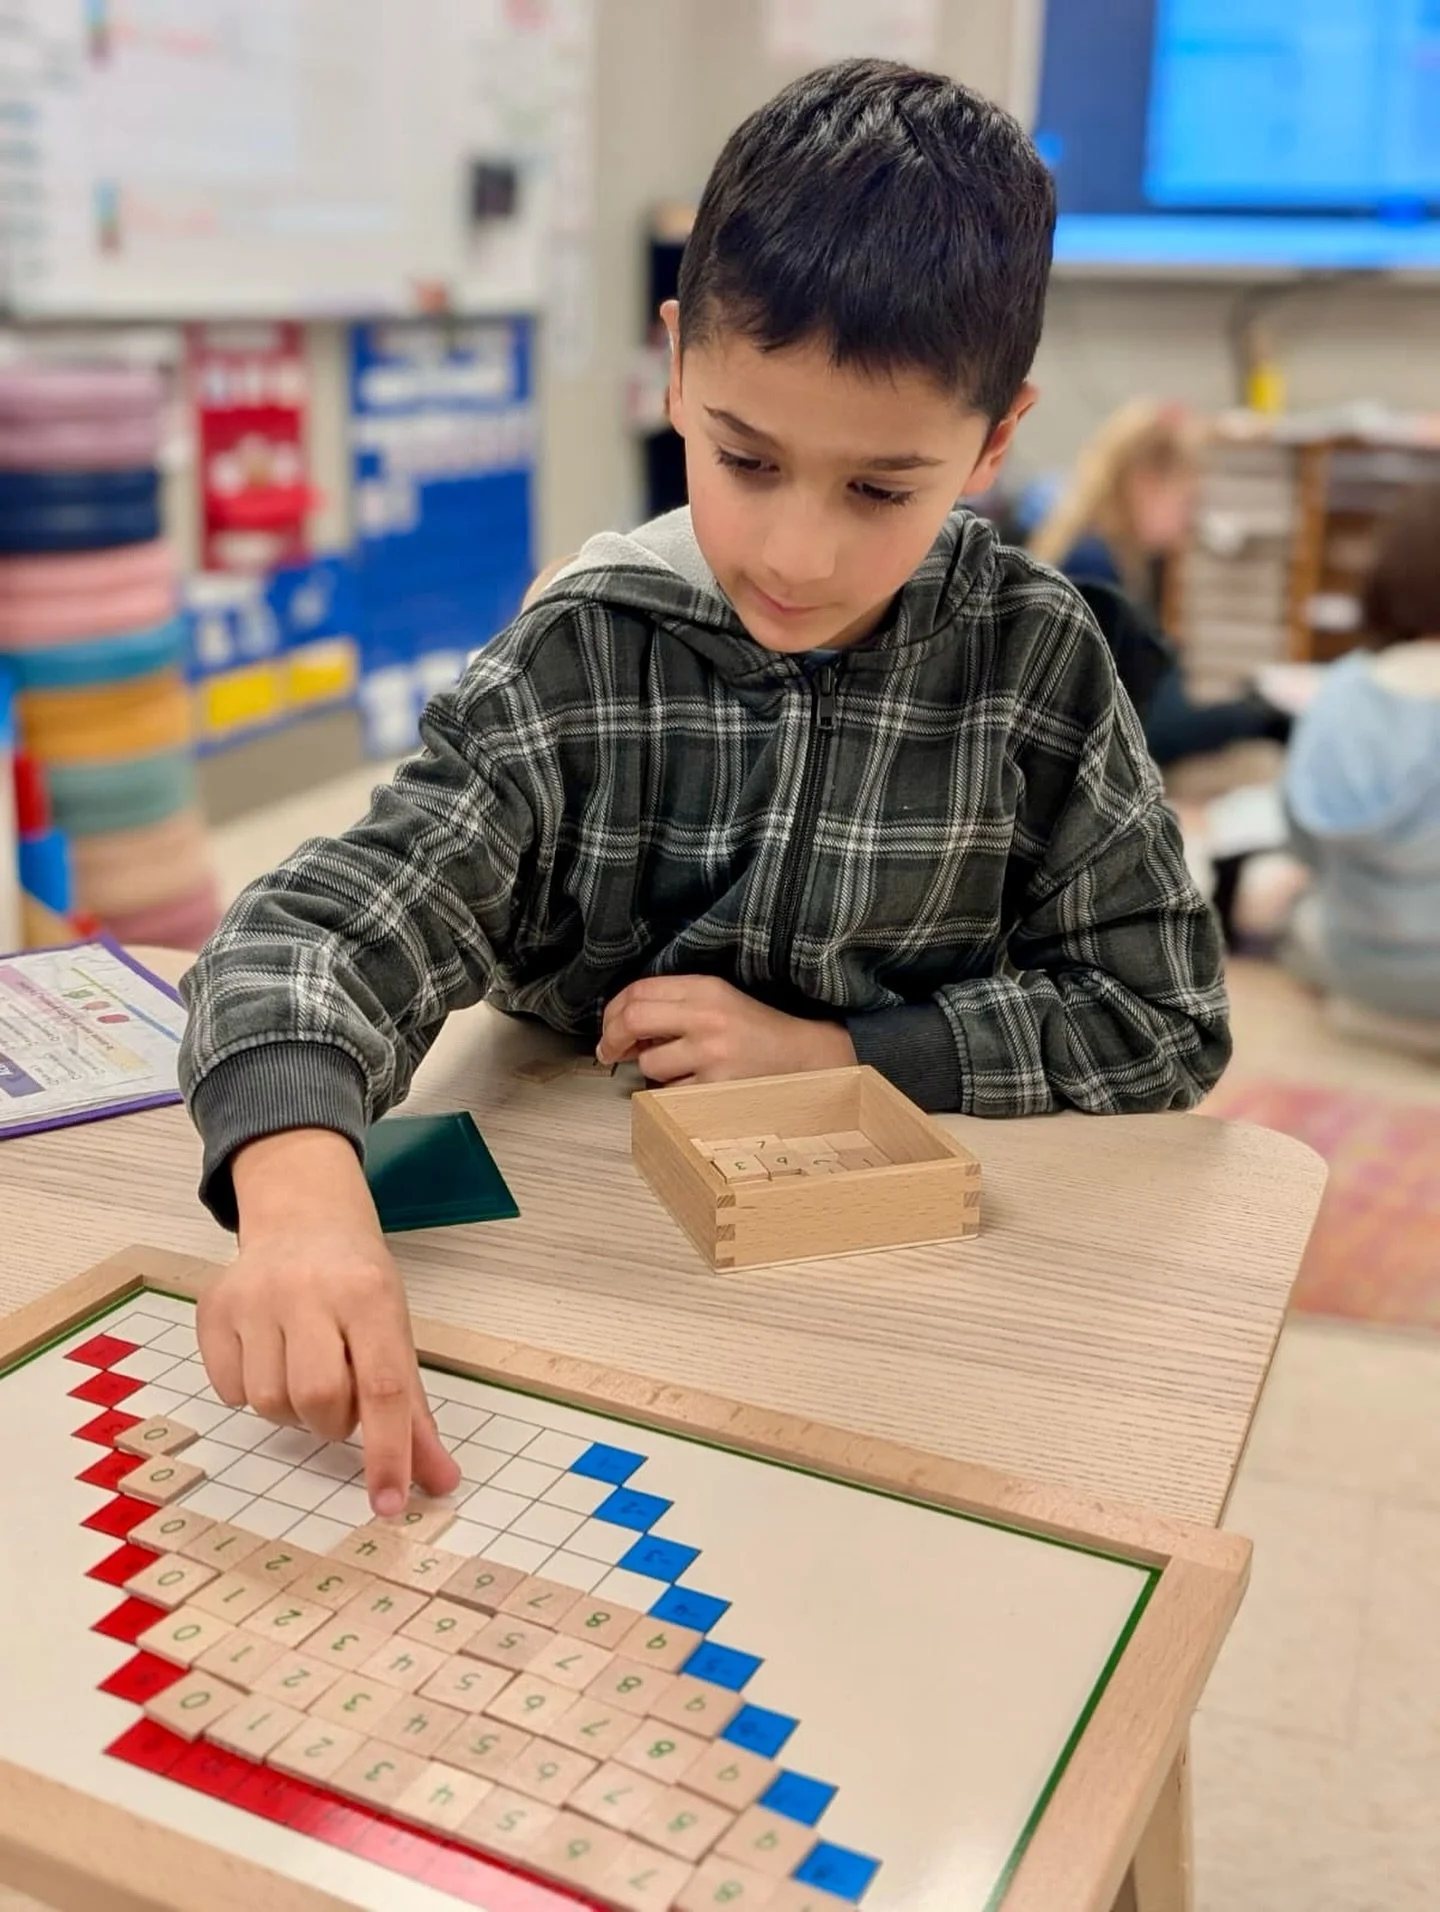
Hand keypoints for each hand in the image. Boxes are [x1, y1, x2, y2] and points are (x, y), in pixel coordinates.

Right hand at [198, 1129, 460, 1517]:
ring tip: (306, 1371)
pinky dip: (252, 1391)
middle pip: (318, 1399)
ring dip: (293, 1410)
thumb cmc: (358, 1285)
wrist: (303, 1217)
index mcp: (369, 1294)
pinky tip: (269, 1355)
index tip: (389, 1504)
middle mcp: (309, 1289)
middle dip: (332, 1422)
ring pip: (268, 1403)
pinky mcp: (213, 1307)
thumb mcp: (396, 1333)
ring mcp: (254, 1296)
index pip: (383, 1387)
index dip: (388, 1453)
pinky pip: (229, 1390)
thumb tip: (440, 1483)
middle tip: (341, 1400)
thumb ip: (415, 1414)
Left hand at [597, 975, 855, 1084]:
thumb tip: (619, 1028)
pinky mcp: (717, 1087)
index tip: (609, 1030)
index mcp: (705, 988)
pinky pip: (672, 1094)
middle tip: (610, 1053)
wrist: (804, 1057)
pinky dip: (676, 1093)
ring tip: (681, 1069)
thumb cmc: (755, 1031)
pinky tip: (699, 1085)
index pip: (638, 990)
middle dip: (612, 1038)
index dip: (612, 1012)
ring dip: (654, 1071)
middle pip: (633, 1019)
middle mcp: (707, 1016)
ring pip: (650, 1064)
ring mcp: (712, 1053)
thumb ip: (673, 1005)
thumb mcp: (717, 1001)